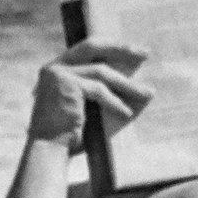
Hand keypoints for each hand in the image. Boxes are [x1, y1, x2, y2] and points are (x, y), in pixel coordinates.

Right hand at [28, 41, 152, 151]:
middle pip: (93, 46)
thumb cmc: (72, 134)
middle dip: (121, 48)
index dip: (112, 47)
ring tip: (146, 94)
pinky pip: (98, 89)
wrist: (50, 150)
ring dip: (126, 84)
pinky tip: (127, 113)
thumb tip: (148, 91)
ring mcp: (58, 73)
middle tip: (145, 53)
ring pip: (100, 71)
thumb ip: (115, 96)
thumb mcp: (97, 110)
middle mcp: (54, 67)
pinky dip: (115, 102)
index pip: (88, 49)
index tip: (135, 52)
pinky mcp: (65, 84)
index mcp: (58, 69)